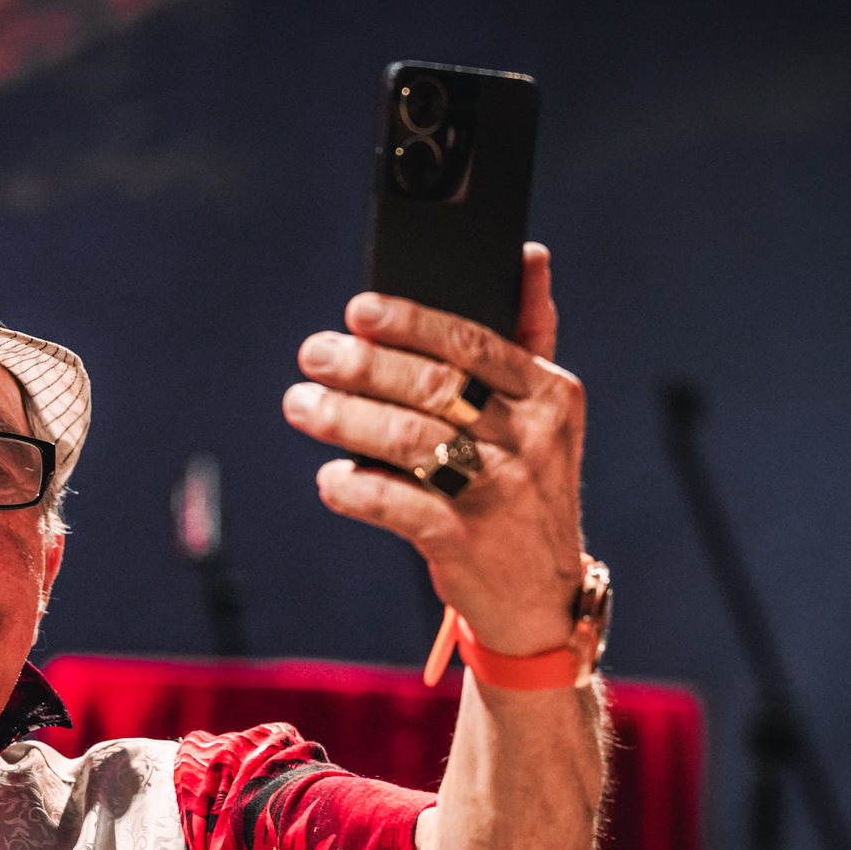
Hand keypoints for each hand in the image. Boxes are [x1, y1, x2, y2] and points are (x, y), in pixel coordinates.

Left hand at [281, 245, 586, 657]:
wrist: (540, 594)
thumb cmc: (525, 485)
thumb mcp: (543, 412)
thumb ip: (529, 337)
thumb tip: (528, 254)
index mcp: (550, 394)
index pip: (474, 344)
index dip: (412, 323)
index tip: (358, 309)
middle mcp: (531, 439)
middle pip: (434, 388)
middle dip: (366, 366)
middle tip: (313, 354)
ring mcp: (500, 492)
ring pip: (408, 442)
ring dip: (343, 419)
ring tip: (300, 405)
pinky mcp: (464, 542)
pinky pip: (397, 506)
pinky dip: (355, 488)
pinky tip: (329, 478)